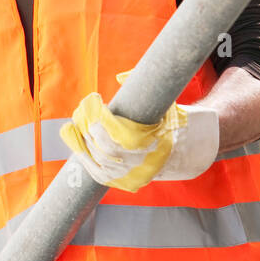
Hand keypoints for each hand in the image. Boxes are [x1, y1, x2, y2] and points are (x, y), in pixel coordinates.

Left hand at [58, 71, 219, 192]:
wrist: (184, 151)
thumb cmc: (170, 122)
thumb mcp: (164, 103)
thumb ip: (146, 87)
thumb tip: (121, 77)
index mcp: (150, 144)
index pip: (114, 133)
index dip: (99, 116)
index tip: (94, 100)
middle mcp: (140, 164)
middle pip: (103, 147)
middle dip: (88, 126)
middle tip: (82, 110)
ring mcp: (131, 176)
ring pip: (97, 161)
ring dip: (82, 142)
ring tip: (74, 124)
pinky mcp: (124, 183)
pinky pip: (98, 174)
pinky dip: (85, 158)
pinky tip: (77, 143)